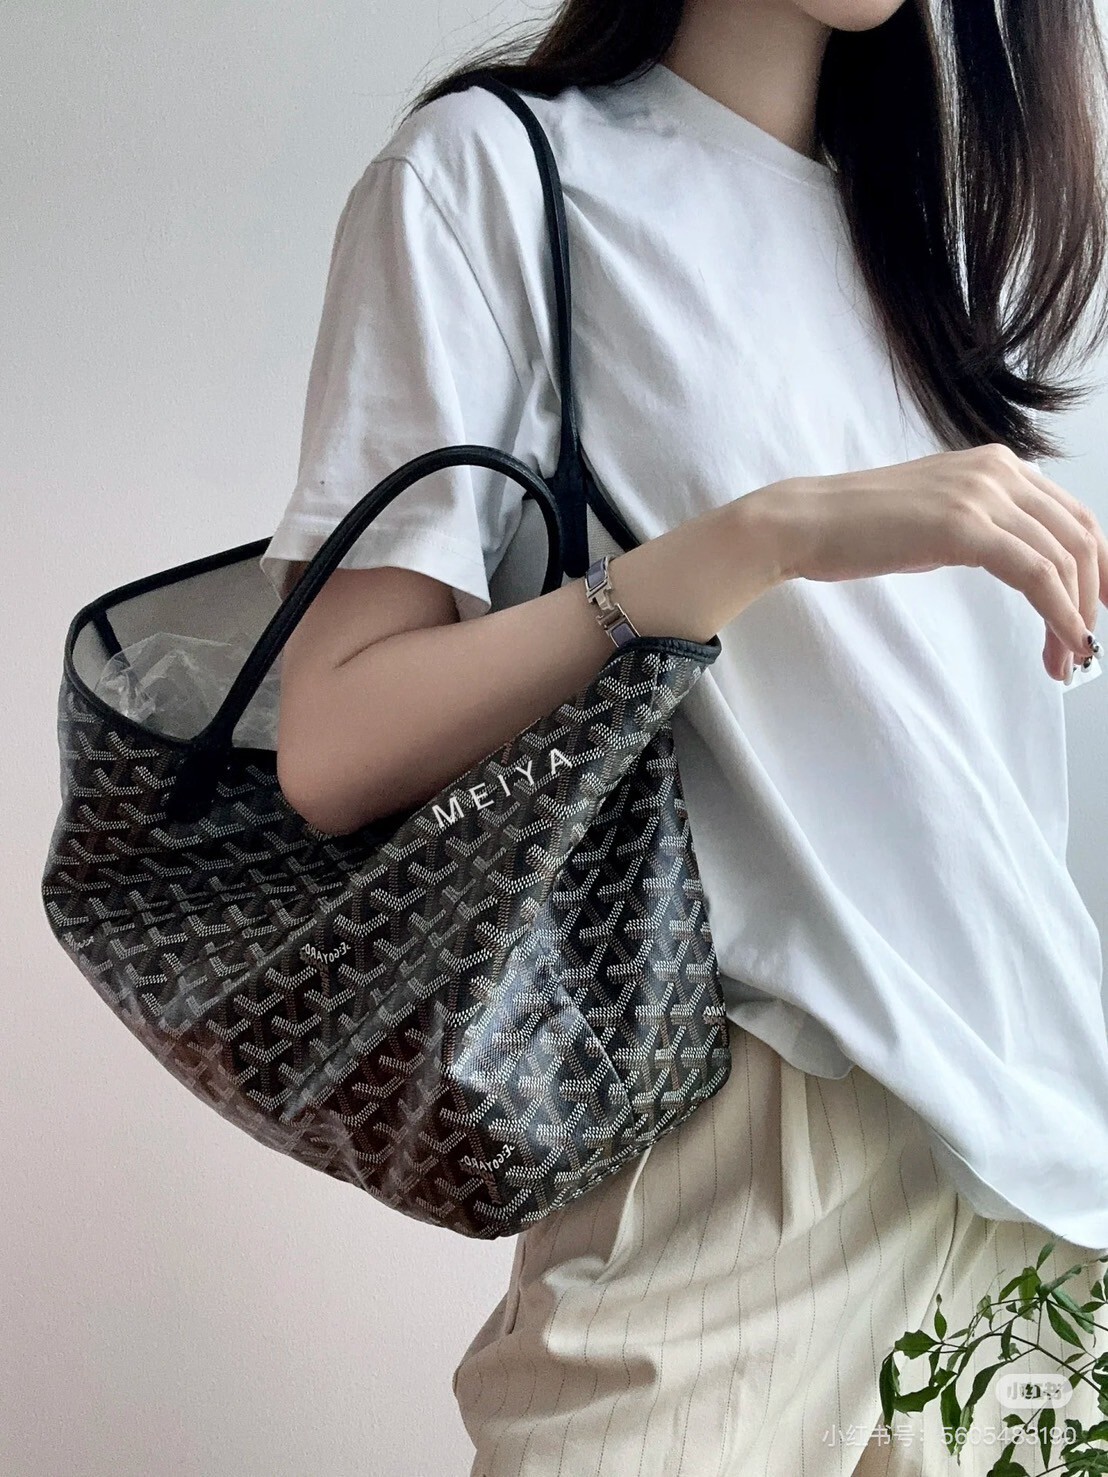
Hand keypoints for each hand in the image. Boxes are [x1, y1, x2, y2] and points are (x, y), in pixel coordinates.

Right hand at [764, 443, 1107, 681]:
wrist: (808, 522)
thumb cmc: (860, 527)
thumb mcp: (939, 515)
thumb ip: (985, 525)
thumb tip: (1021, 563)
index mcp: (997, 465)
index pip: (1075, 516)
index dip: (1100, 567)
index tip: (1102, 607)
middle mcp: (999, 471)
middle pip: (1080, 538)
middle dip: (1093, 598)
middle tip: (1086, 646)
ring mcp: (983, 495)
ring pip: (1064, 560)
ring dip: (1074, 618)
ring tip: (1066, 659)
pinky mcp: (964, 527)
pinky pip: (1036, 575)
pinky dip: (1059, 614)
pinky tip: (1064, 642)